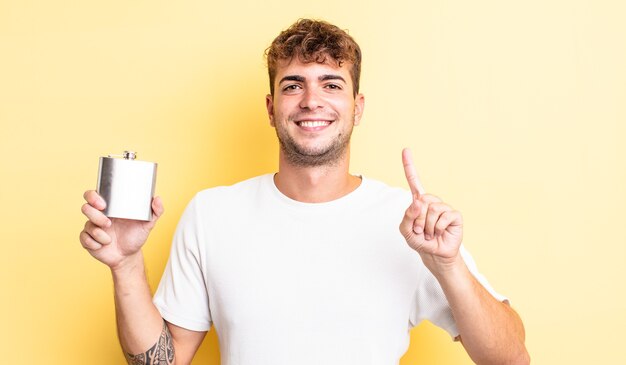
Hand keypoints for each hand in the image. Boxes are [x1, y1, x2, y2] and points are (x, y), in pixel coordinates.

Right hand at [79, 190, 163, 269]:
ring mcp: (92, 228)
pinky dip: (94, 243)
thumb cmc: (136, 236)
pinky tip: (103, 245)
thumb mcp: (147, 224)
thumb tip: (157, 198)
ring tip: (109, 238)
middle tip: (108, 223)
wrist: (129, 256)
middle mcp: (98, 215)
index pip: (93, 195)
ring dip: (99, 233)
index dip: (93, 196)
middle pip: (86, 208)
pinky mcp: (87, 240)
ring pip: (87, 225)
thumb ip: (156, 211)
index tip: (102, 204)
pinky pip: (84, 239)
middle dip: (95, 215)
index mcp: (110, 207)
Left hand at [399, 148, 462, 269]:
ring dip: (426, 226)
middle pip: (421, 201)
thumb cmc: (420, 241)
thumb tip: (418, 202)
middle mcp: (432, 202)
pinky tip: (440, 232)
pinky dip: (437, 228)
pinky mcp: (454, 216)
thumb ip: (407, 217)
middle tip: (420, 230)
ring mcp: (444, 208)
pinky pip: (443, 217)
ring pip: (431, 210)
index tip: (405, 150)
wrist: (434, 255)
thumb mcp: (406, 231)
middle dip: (417, 220)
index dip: (409, 166)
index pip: (414, 181)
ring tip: (429, 233)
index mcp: (419, 202)